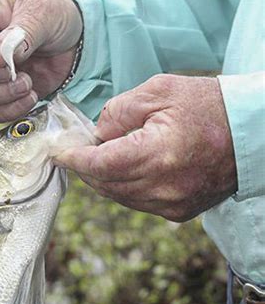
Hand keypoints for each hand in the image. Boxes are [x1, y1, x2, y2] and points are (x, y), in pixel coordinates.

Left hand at [54, 75, 236, 221]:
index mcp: (159, 155)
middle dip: (85, 168)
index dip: (74, 159)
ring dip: (104, 178)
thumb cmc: (208, 105)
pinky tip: (126, 168)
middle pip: (105, 184)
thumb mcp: (159, 90)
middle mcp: (164, 187)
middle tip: (76, 149)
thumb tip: (95, 135)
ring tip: (102, 155)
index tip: (58, 151)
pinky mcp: (179, 213)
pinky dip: (125, 187)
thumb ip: (118, 111)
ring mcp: (172, 205)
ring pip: (119, 197)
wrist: (252, 133)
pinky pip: (138, 203)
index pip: (100, 165)